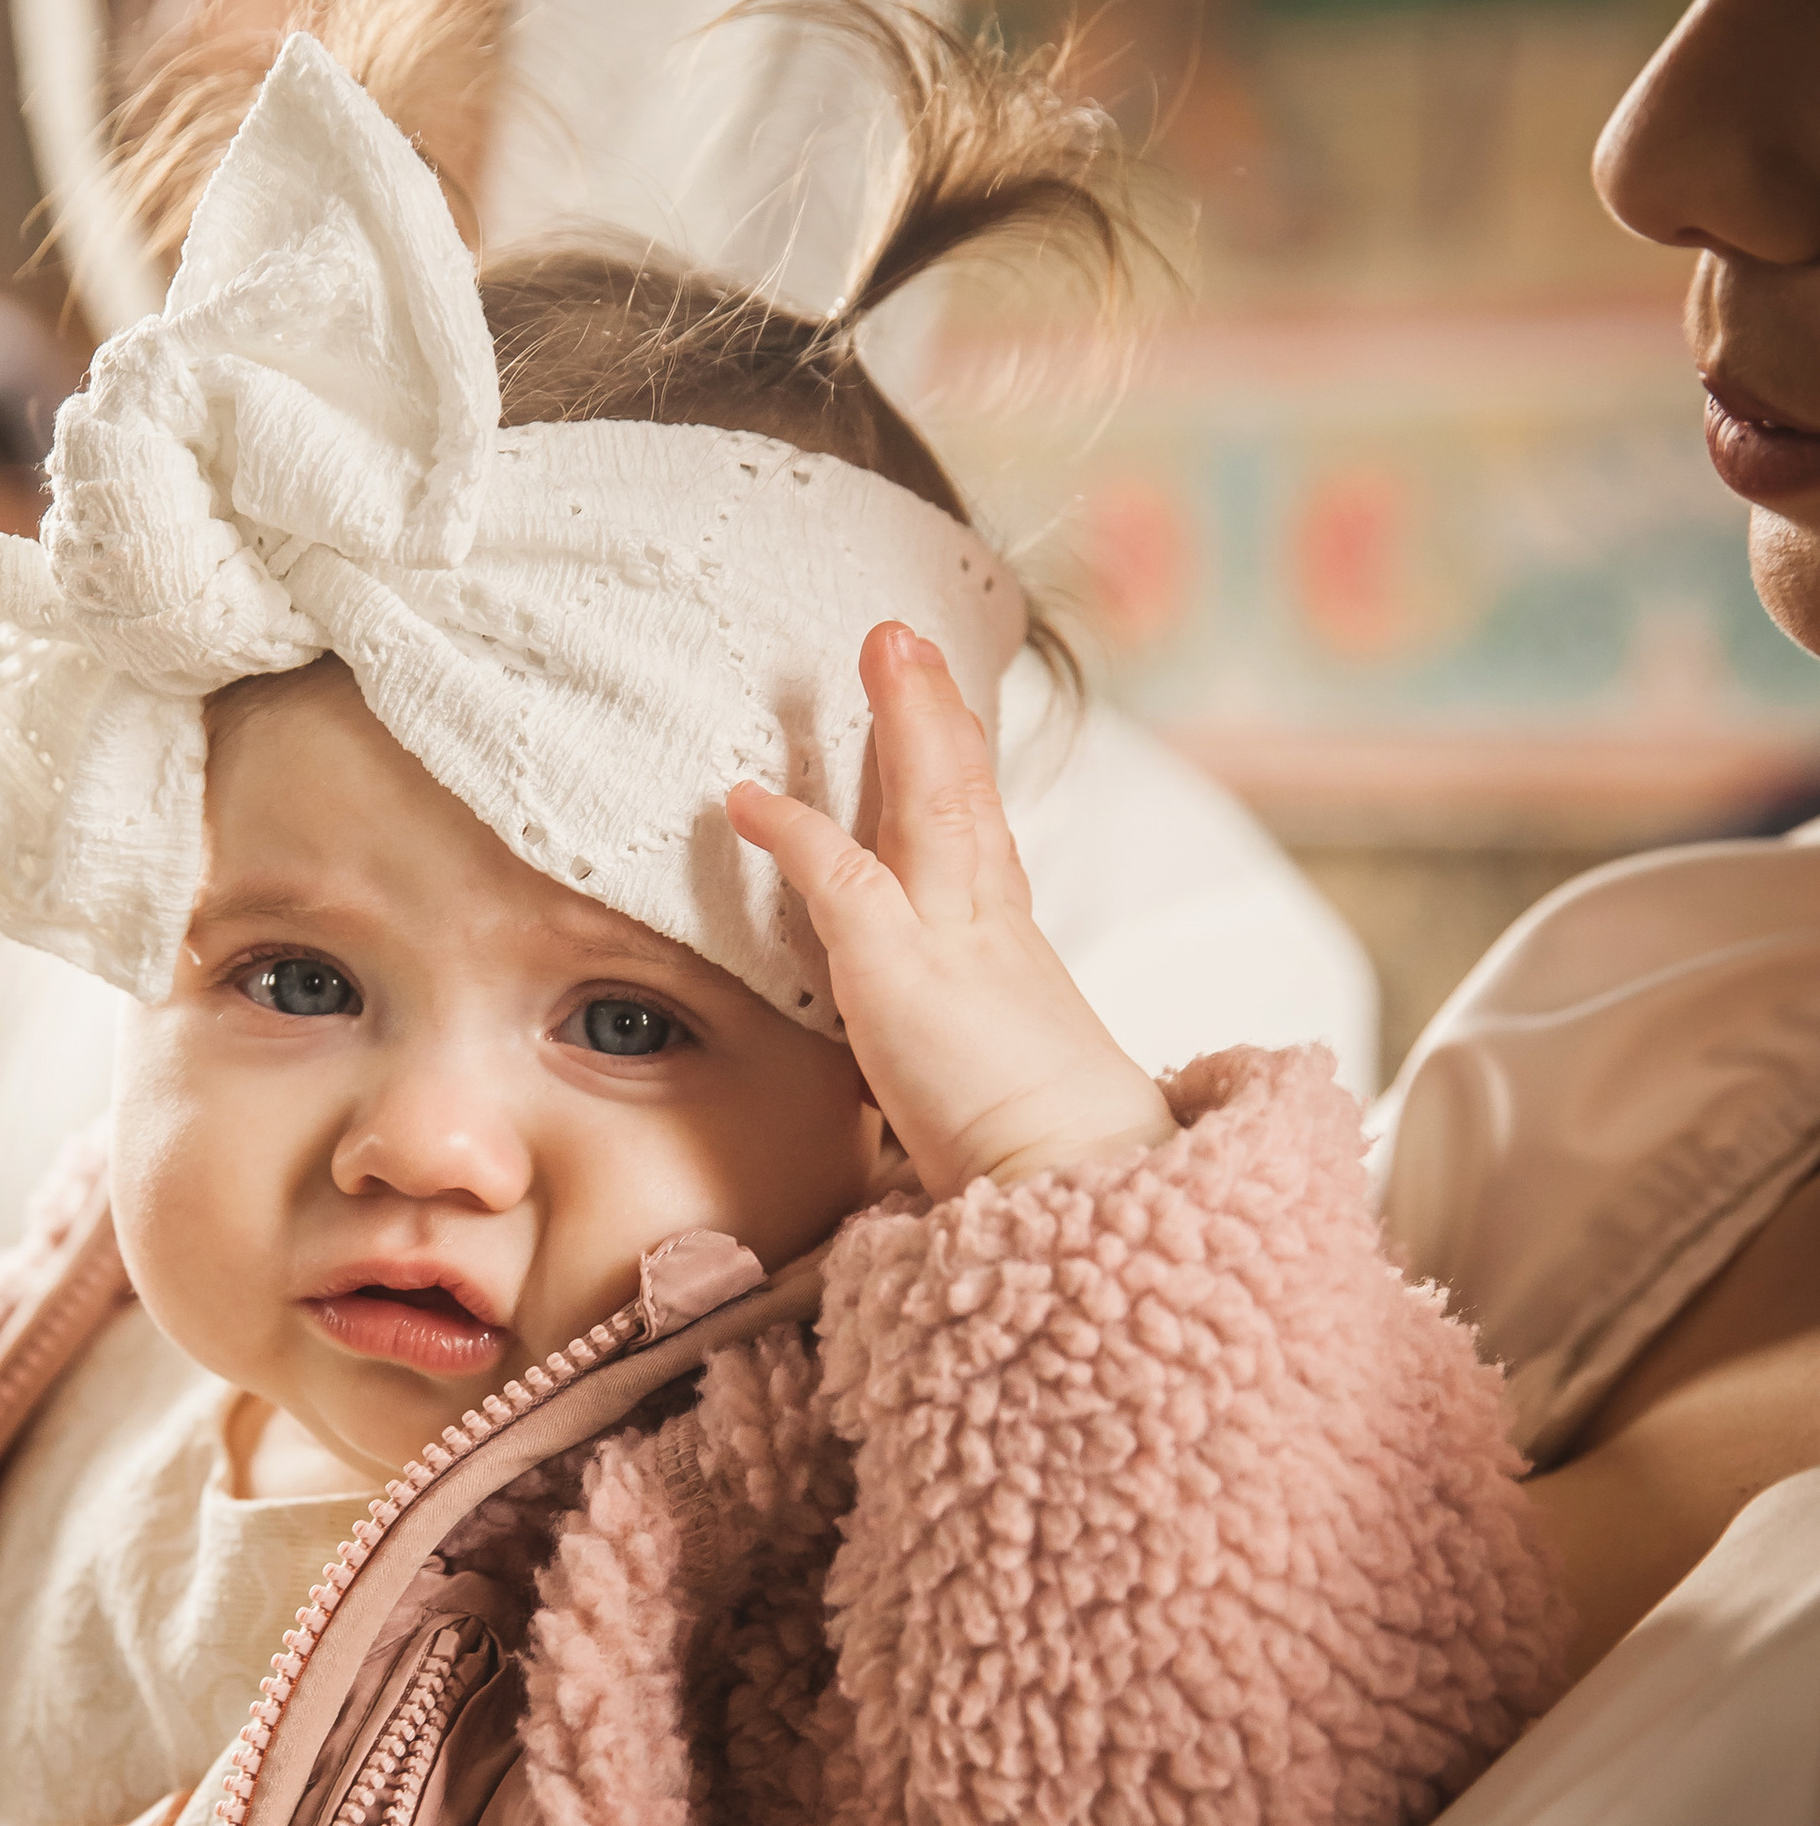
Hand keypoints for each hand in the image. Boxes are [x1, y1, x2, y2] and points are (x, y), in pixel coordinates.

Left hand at [729, 621, 1175, 1196]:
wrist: (1080, 1185)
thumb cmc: (1048, 1163)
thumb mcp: (1008, 1094)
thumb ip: (964, 1067)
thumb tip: (938, 1085)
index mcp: (1015, 960)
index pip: (988, 847)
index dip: (966, 776)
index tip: (949, 721)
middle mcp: (994, 933)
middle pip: (968, 797)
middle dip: (937, 714)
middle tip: (905, 640)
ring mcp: (953, 943)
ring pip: (929, 805)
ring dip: (903, 720)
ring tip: (881, 646)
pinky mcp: (902, 975)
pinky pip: (841, 880)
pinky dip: (794, 833)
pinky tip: (745, 798)